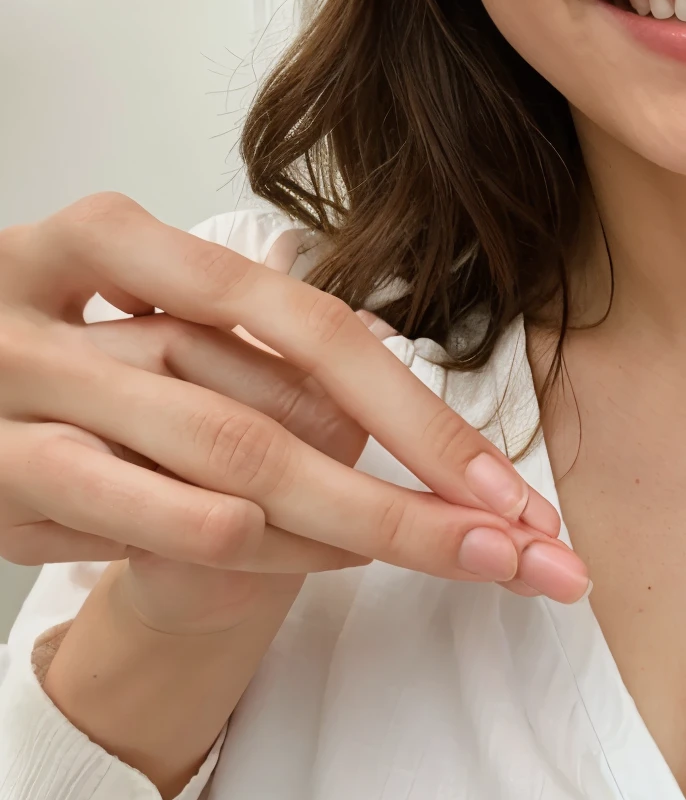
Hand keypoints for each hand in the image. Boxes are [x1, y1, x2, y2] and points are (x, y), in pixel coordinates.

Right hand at [0, 194, 588, 633]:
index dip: (416, 409)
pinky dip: (233, 549)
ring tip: (436, 559)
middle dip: (412, 496)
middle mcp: (65, 310)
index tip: (509, 488)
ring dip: (346, 531)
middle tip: (521, 556)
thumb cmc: (61, 364)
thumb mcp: (141, 322)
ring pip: (220, 475)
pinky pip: (142, 525)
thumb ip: (251, 348)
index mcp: (109, 240)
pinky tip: (299, 558)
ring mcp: (20, 399)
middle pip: (276, 418)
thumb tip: (407, 416)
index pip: (303, 324)